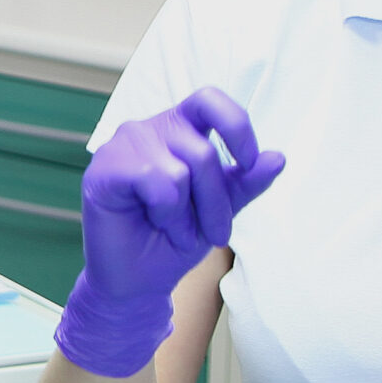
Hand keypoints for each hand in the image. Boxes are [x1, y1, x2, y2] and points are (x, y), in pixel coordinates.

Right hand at [54, 89, 282, 378]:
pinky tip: (157, 224)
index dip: (236, 126)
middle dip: (216, 202)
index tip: (249, 163)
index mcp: (178, 128)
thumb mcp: (221, 209)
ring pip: (180, 170)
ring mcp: (123, 146)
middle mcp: (150, 129)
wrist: (140, 281)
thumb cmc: (175, 240)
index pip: (210, 101)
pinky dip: (166, 213)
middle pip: (202, 153)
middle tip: (215, 235)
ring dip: (188, 215)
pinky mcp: (103, 169)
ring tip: (176, 230)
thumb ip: (245, 182)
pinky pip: (153, 181)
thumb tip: (278, 158)